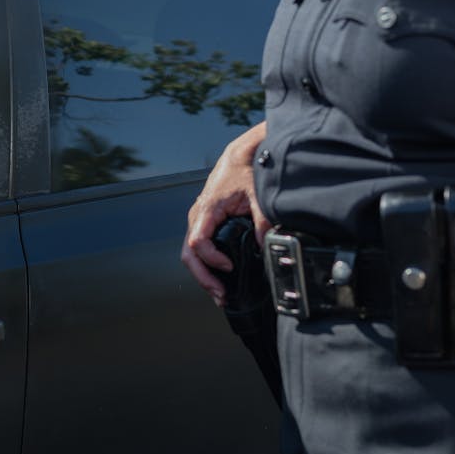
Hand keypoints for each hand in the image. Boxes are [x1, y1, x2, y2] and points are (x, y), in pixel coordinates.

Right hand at [180, 122, 269, 306]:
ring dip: (203, 276)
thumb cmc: (243, 173)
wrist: (238, 158)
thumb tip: (266, 244)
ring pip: (191, 255)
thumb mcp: (257, 195)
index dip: (211, 259)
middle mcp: (197, 217)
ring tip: (220, 294)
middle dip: (203, 278)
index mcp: (207, 210)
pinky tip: (218, 280)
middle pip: (189, 255)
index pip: (198, 242)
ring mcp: (198, 222)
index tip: (229, 267)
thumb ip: (262, 219)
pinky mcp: (204, 225)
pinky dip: (206, 267)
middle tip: (220, 295)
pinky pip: (198, 250)